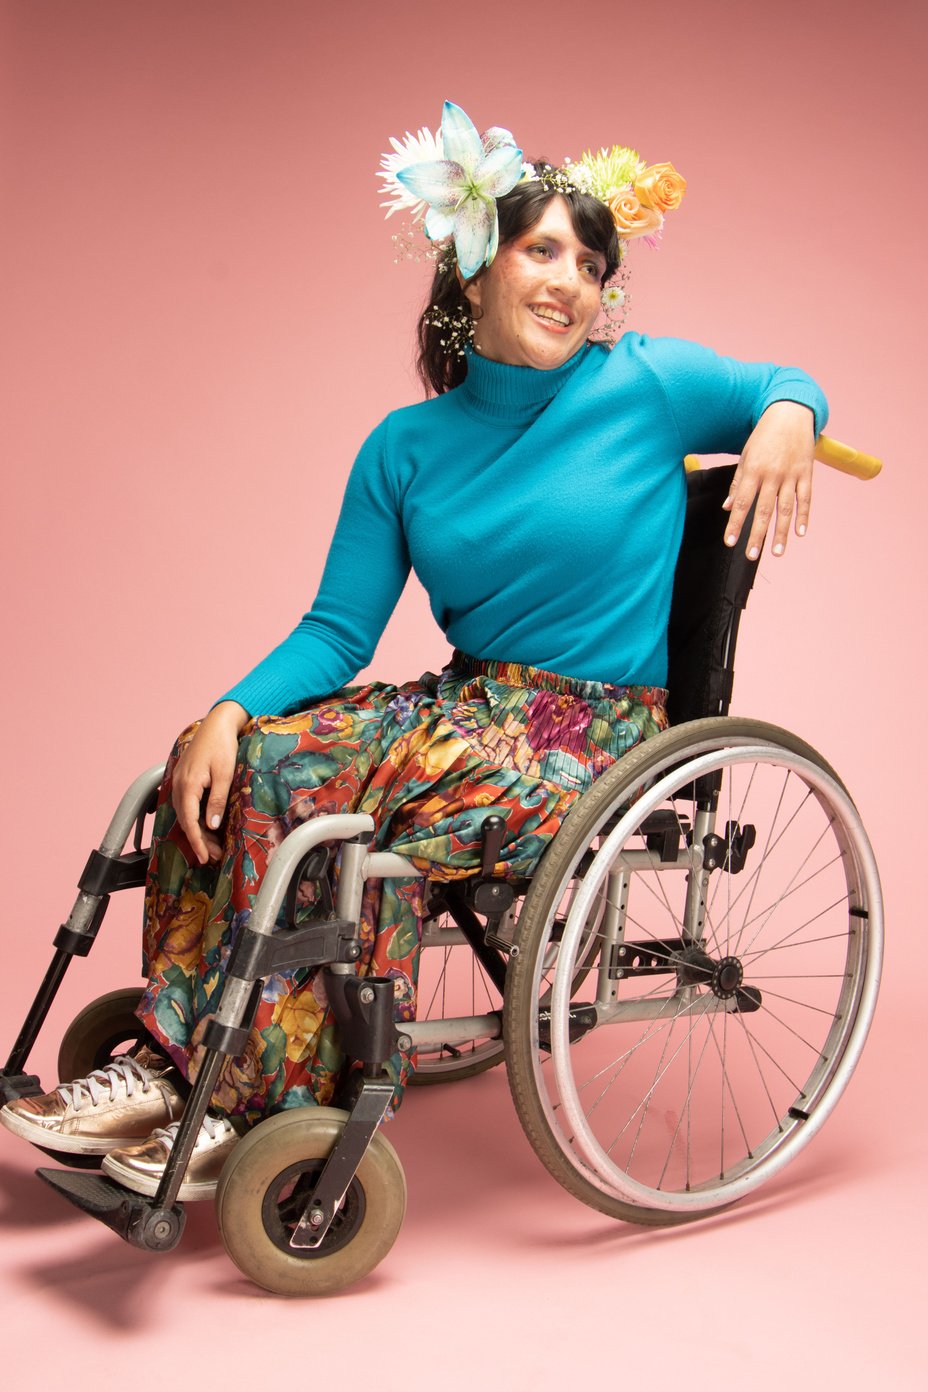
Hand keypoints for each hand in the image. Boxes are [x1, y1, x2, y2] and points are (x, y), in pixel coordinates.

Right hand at [172, 700, 249, 864]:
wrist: (217, 723)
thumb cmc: (222, 745)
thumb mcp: (224, 774)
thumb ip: (217, 800)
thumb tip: (212, 826)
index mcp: (188, 786)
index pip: (190, 822)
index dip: (197, 843)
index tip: (206, 857)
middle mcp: (179, 785)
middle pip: (186, 821)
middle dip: (199, 841)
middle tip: (215, 856)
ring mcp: (179, 782)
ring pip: (186, 814)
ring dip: (198, 831)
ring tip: (214, 845)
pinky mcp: (184, 779)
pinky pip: (187, 804)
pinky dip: (196, 818)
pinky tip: (207, 824)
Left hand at [722, 401, 815, 557]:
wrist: (790, 413)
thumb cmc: (764, 436)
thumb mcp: (746, 455)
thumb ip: (738, 482)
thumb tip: (729, 507)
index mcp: (753, 470)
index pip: (742, 503)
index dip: (735, 523)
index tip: (729, 542)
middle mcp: (772, 474)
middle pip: (763, 510)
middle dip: (756, 534)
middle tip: (751, 555)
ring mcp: (791, 475)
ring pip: (785, 508)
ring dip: (782, 532)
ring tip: (777, 552)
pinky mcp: (807, 473)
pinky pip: (806, 498)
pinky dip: (804, 515)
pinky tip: (801, 532)